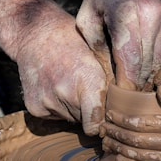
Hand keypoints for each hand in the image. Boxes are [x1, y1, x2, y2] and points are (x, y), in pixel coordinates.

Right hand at [14, 9, 112, 135]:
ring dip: (74, 108)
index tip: (106, 119)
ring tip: (69, 84)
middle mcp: (66, 95)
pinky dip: (58, 107)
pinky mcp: (34, 107)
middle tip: (86, 90)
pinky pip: (55, 116)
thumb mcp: (99, 57)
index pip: (96, 126)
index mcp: (88, 82)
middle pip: (85, 121)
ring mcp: (47, 102)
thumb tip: (125, 111)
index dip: (103, 124)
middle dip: (89, 111)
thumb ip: (111, 85)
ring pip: (70, 119)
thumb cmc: (74, 42)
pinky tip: (55, 87)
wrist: (35, 34)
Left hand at [76, 0, 160, 90]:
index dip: (124, 87)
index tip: (116, 100)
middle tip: (125, 99)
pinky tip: (158, 77)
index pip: (129, 64)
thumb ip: (96, 46)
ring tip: (139, 89)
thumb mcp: (90, 11)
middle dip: (136, 87)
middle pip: (147, 67)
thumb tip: (108, 78)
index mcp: (127, 15)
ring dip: (151, 80)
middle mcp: (155, 17)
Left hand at [101, 86, 160, 160]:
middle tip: (102, 130)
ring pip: (139, 156)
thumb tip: (158, 89)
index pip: (140, 123)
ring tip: (107, 144)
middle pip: (135, 140)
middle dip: (116, 134)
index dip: (122, 120)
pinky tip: (121, 160)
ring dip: (120, 150)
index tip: (110, 115)